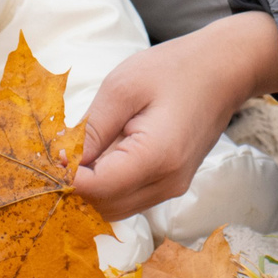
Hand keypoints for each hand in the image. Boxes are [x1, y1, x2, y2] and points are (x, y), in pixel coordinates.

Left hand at [73, 12, 277, 218]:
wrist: (224, 70)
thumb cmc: (174, 69)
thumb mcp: (123, 88)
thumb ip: (92, 129)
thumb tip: (62, 162)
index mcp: (157, 157)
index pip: (96, 189)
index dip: (67, 176)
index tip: (53, 152)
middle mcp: (167, 183)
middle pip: (103, 207)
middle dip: (76, 186)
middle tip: (61, 152)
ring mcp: (172, 188)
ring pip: (115, 208)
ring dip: (91, 187)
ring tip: (82, 150)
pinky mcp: (171, 184)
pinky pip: (129, 197)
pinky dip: (108, 185)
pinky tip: (102, 155)